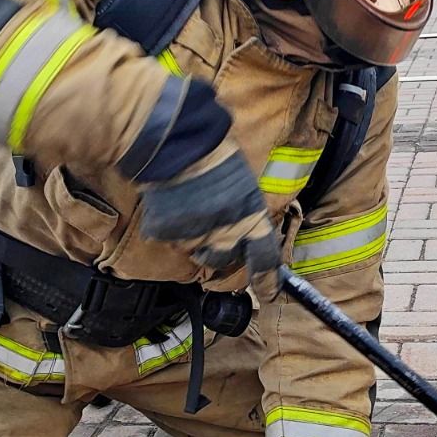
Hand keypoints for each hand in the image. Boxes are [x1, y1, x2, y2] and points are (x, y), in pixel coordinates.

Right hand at [138, 149, 279, 301]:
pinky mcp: (167, 234)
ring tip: (192, 208)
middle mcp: (225, 234)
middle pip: (223, 259)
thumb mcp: (245, 184)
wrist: (178, 144)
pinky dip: (172, 228)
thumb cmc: (216, 156)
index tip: (269, 293)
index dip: (267, 280)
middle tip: (213, 223)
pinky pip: (170, 239)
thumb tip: (247, 230)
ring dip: (196, 238)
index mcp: (251, 219)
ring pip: (195, 251)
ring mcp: (193, 236)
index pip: (264, 259)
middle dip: (220, 248)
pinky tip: (174, 205)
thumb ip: (247, 212)